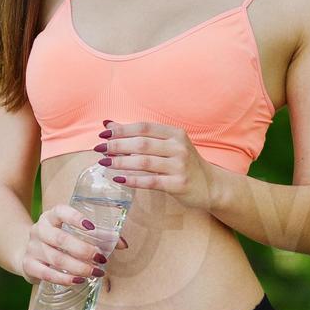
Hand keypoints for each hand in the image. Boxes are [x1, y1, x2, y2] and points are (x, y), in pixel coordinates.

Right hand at [20, 203, 130, 288]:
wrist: (26, 251)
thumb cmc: (58, 241)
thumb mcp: (71, 233)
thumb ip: (98, 237)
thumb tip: (123, 245)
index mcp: (51, 216)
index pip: (61, 212)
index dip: (75, 218)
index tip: (92, 227)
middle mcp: (39, 229)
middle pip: (60, 239)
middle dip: (83, 250)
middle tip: (101, 259)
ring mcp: (32, 248)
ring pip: (56, 258)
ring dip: (78, 267)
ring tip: (96, 272)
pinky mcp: (28, 265)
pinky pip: (47, 274)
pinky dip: (64, 278)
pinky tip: (79, 280)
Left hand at [95, 119, 214, 210]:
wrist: (211, 186)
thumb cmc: (183, 164)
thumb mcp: (166, 145)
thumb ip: (138, 135)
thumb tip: (108, 123)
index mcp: (175, 134)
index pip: (144, 127)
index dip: (122, 129)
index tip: (103, 134)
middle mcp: (179, 147)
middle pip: (142, 143)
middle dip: (117, 145)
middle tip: (99, 149)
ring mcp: (180, 166)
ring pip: (144, 162)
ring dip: (121, 162)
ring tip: (104, 163)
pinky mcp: (179, 184)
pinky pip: (151, 181)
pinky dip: (133, 180)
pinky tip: (118, 179)